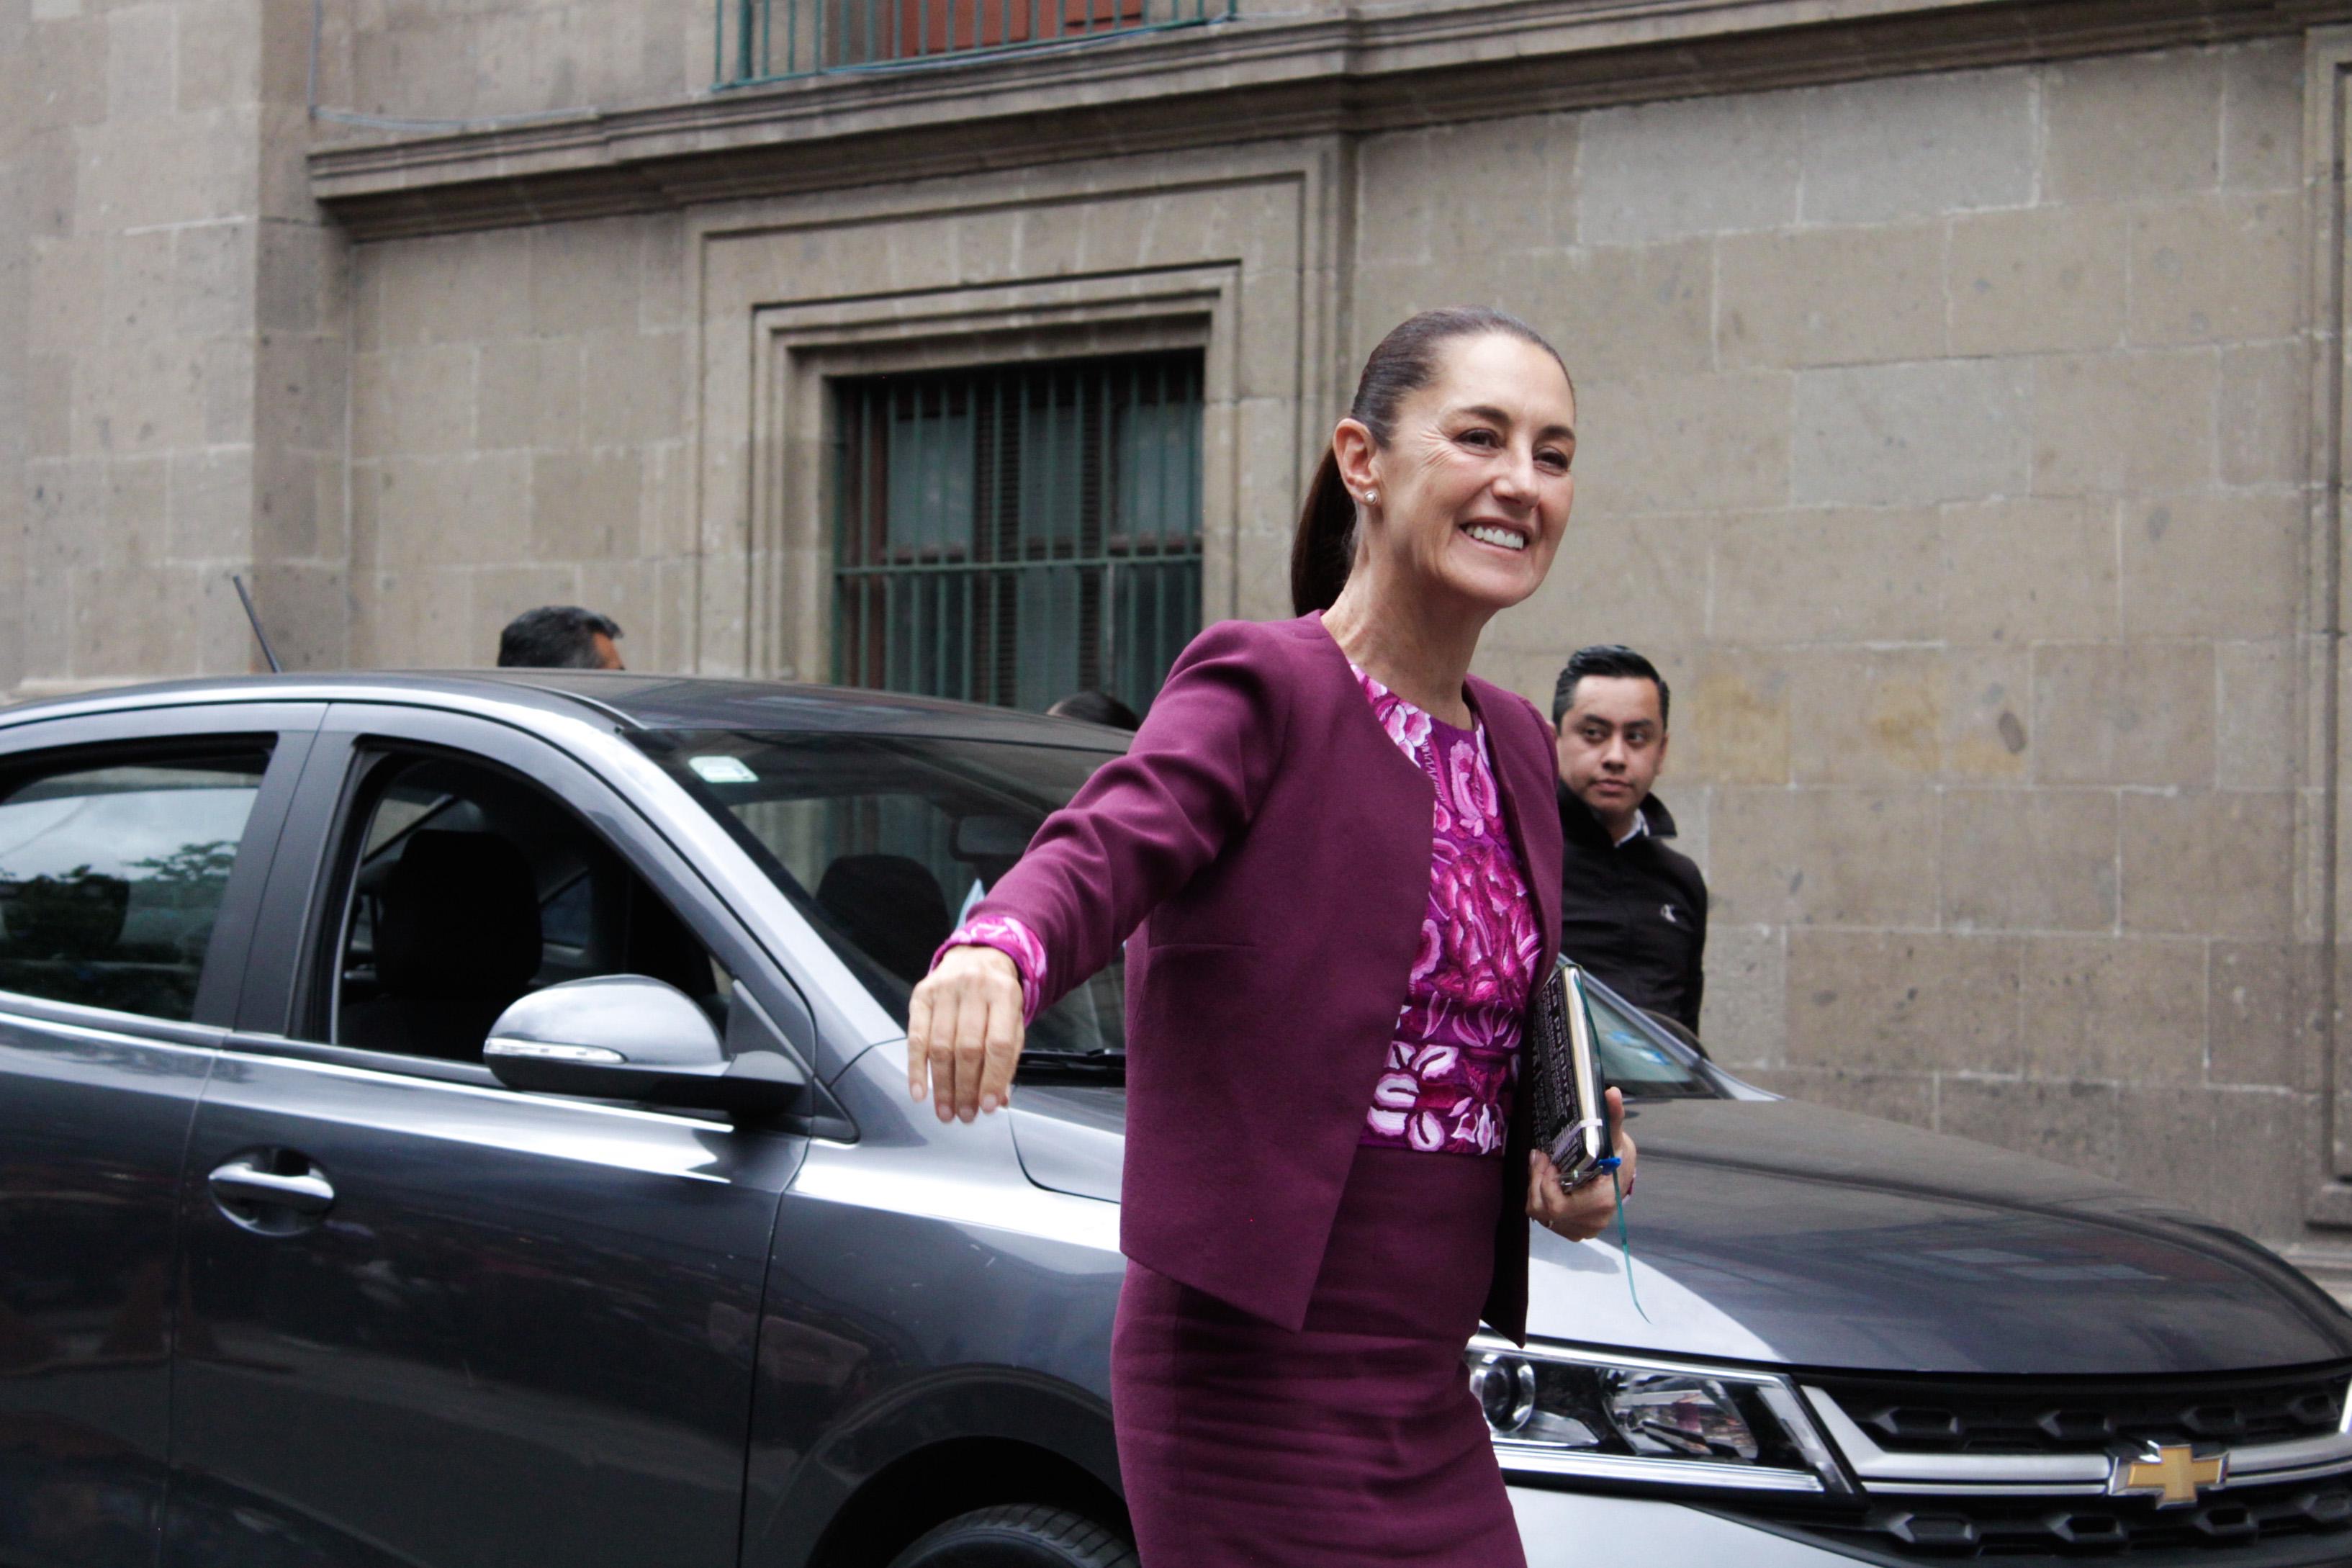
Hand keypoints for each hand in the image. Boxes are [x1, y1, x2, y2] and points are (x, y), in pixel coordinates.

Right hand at [907, 944, 1026, 1122]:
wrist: (976, 957)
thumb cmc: (996, 997)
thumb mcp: (1012, 1020)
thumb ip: (1007, 1058)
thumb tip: (997, 1099)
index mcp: (1004, 994)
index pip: (998, 1043)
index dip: (992, 1078)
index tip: (988, 1107)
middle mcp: (973, 988)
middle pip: (967, 1048)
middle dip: (965, 1088)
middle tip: (964, 1116)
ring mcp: (944, 989)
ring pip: (940, 1046)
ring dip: (942, 1086)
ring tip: (945, 1112)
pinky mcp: (921, 995)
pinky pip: (915, 1037)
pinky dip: (916, 1068)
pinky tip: (920, 1092)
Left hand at [1527, 1087, 1635, 1241]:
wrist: (1623, 1176)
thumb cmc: (1617, 1156)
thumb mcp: (1614, 1136)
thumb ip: (1612, 1117)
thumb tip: (1612, 1092)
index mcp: (1601, 1202)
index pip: (1556, 1206)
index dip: (1543, 1182)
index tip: (1546, 1158)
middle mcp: (1592, 1222)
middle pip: (1543, 1210)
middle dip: (1535, 1182)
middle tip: (1540, 1158)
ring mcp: (1582, 1230)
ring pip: (1540, 1215)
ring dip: (1536, 1189)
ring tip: (1543, 1167)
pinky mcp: (1573, 1231)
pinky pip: (1544, 1219)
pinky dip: (1541, 1198)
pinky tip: (1548, 1181)